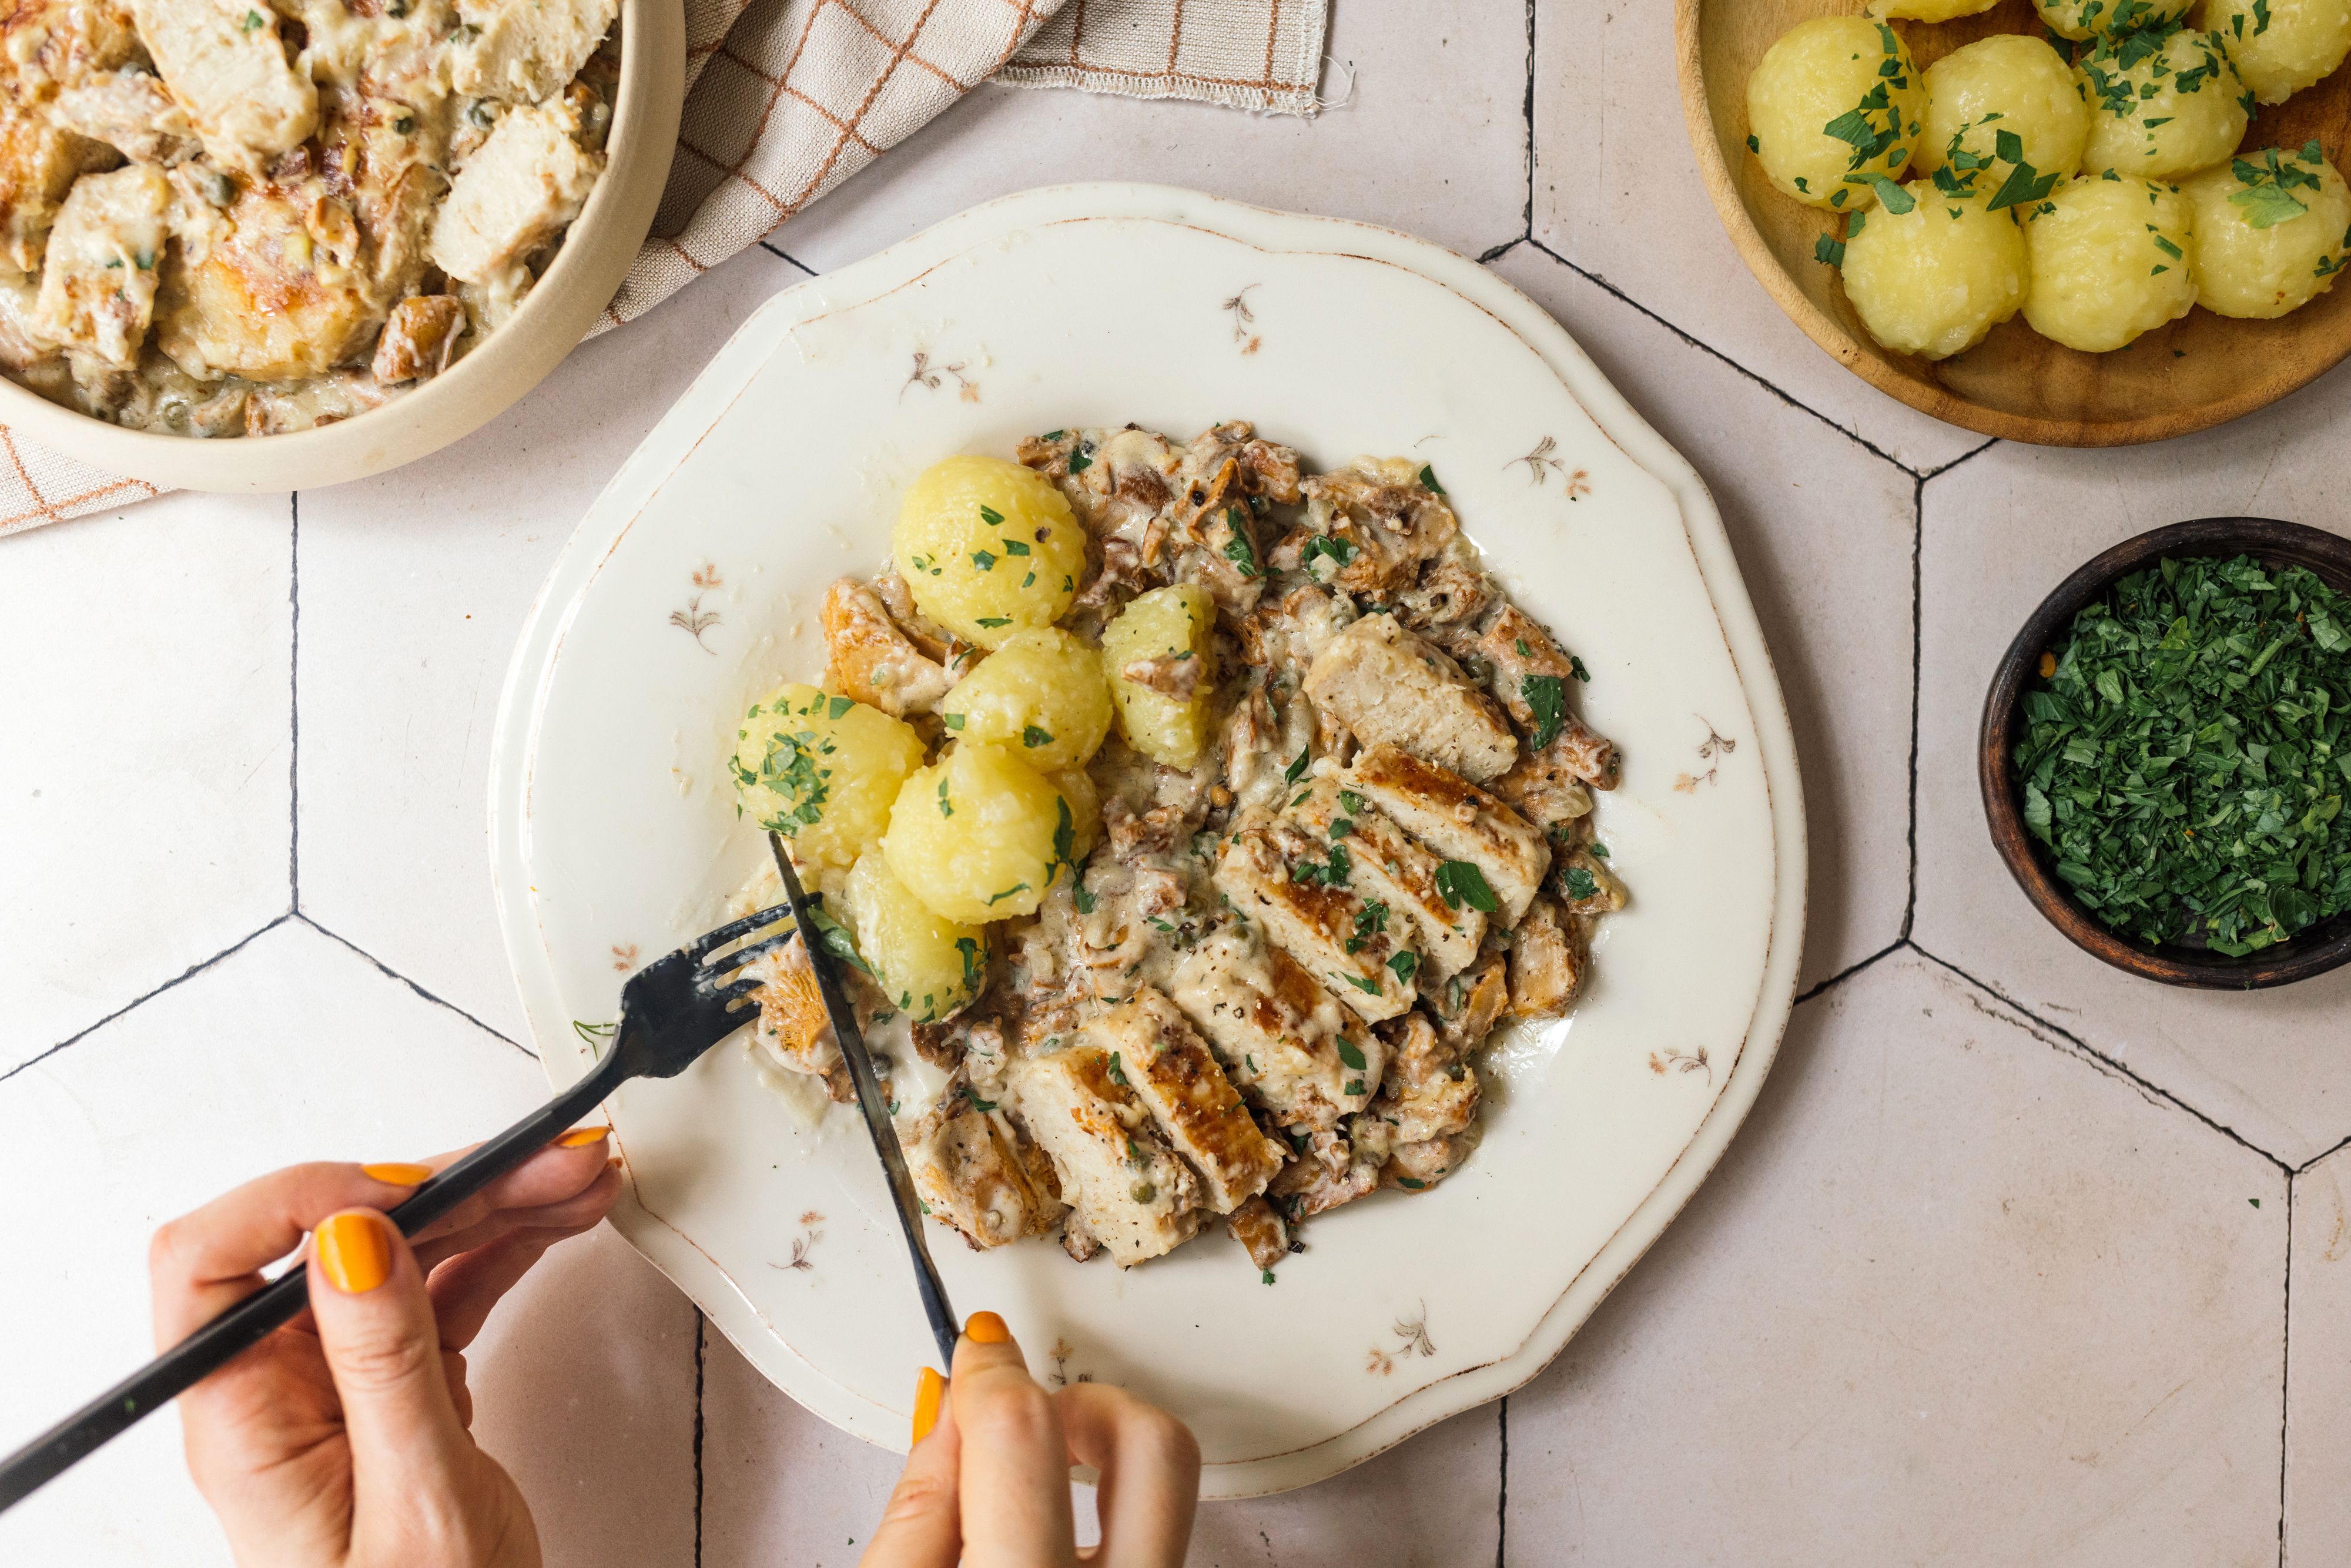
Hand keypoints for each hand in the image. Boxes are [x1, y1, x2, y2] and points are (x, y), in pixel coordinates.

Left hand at [151, 1133, 621, 1567]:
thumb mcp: (415, 1504)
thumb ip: (384, 1365)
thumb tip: (350, 1240)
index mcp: (246, 1423)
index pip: (212, 1266)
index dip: (299, 1202)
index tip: (405, 1189)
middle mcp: (280, 1397)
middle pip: (336, 1244)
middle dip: (444, 1187)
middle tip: (543, 1166)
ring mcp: (340, 1394)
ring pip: (403, 1258)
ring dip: (494, 1207)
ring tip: (574, 1179)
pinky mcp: (399, 1396)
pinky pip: (443, 1294)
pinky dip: (504, 1250)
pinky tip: (552, 1225)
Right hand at [861, 1311, 1200, 1566]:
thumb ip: (921, 1505)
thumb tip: (953, 1403)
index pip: (1022, 1435)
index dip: (991, 1371)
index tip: (978, 1345)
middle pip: (1151, 1444)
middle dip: (1084, 1400)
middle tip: (1027, 1414)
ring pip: (1172, 1482)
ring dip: (1102, 1449)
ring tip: (1036, 1478)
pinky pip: (1158, 1528)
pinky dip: (1108, 1505)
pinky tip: (1053, 1532)